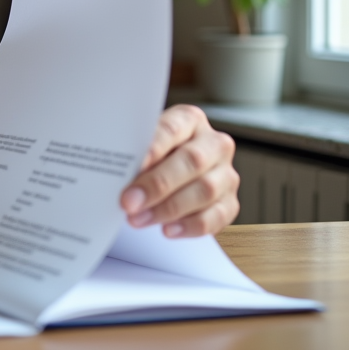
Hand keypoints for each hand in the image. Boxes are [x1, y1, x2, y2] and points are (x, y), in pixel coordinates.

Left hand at [120, 104, 239, 237]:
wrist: (170, 172)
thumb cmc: (152, 155)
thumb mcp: (143, 144)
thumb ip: (136, 152)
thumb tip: (118, 169)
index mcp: (190, 120)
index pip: (173, 129)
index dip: (154, 147)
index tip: (135, 165)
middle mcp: (214, 144)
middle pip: (192, 161)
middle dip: (158, 184)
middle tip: (129, 201)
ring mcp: (226, 174)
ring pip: (205, 190)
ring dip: (168, 208)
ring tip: (138, 219)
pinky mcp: (230, 202)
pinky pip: (216, 216)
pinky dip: (189, 225)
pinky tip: (166, 229)